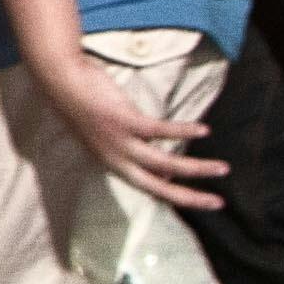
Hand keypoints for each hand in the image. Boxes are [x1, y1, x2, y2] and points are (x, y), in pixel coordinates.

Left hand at [38, 58, 223, 210]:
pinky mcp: (124, 120)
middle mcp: (115, 159)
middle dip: (190, 197)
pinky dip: (185, 131)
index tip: (200, 201)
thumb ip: (128, 152)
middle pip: (159, 188)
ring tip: (223, 167)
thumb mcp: (103, 136)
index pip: (148, 189)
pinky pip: (161, 131)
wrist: (60, 80)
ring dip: (198, 168)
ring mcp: (120, 141)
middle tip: (218, 203)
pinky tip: (204, 130)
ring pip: (166, 164)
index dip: (174, 196)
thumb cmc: (84, 105)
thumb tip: (158, 169)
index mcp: (111, 164)